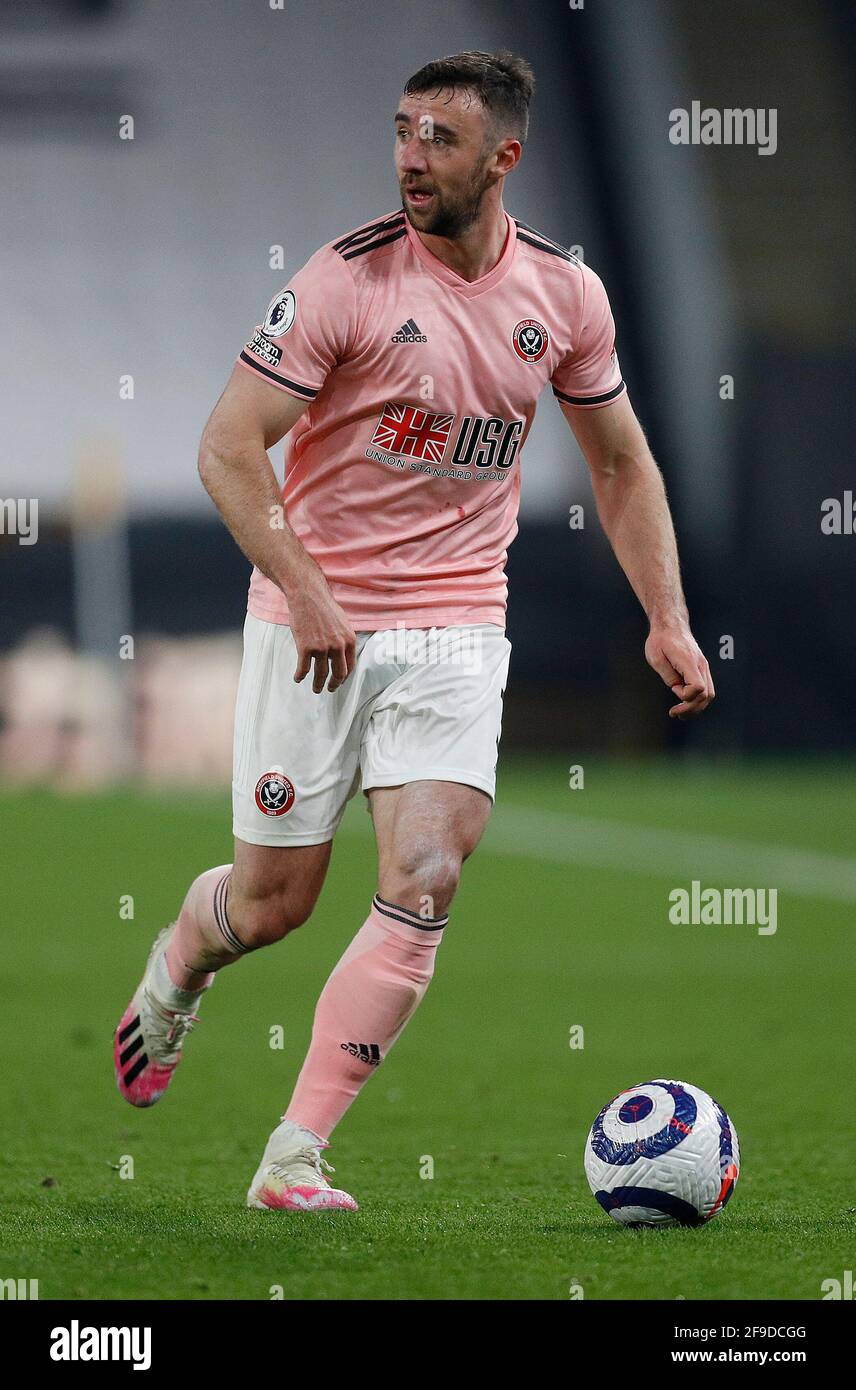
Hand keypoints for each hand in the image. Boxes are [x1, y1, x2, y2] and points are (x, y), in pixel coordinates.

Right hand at [285, 563, 356, 693]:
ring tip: (315, 689)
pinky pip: (303, 669)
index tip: (339, 681)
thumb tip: (342, 653)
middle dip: (334, 685)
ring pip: (320, 675)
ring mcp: (322, 648)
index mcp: (349, 640)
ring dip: (317, 685)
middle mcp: (338, 646)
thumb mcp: (342, 622)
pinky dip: (300, 676)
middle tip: (329, 689)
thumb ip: (344, 639)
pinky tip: (297, 678)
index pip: (350, 666)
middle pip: (338, 674)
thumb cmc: (323, 607)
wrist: (308, 596)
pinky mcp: (306, 648)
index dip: (344, 677)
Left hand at [645, 622, 714, 719]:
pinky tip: (685, 704)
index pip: (698, 687)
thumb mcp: (656, 658)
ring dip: (696, 707)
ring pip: (709, 694)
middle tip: (674, 713)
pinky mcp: (701, 669)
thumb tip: (678, 689)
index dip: (685, 695)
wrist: (670, 624)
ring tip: (680, 713)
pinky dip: (697, 700)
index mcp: (689, 661)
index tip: (672, 688)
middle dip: (691, 708)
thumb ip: (668, 676)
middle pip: (706, 695)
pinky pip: (706, 688)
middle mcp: (700, 665)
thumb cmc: (660, 640)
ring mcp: (703, 667)